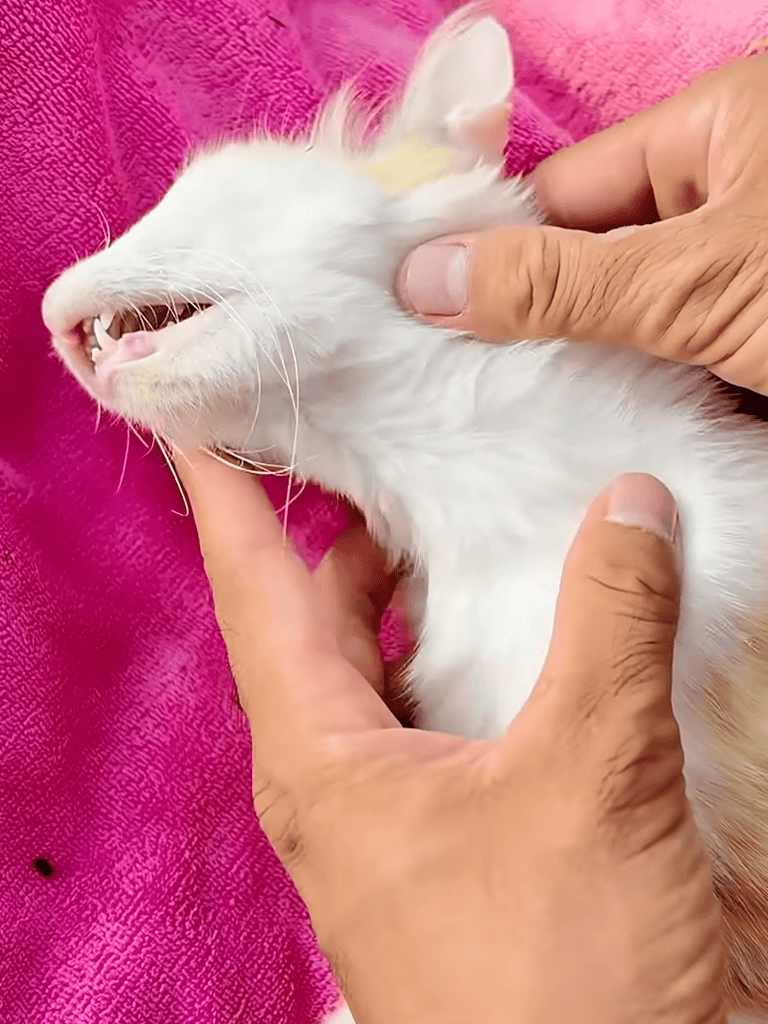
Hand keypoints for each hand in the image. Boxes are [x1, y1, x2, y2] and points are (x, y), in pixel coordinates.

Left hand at [176, 451, 724, 1023]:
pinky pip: (430, 715)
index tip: (199, 420)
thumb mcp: (590, 777)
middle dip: (338, 532)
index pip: (252, 590)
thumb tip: (630, 507)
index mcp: (321, 761)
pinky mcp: (451, 838)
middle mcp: (340, 782)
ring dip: (404, 595)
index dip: (226, 498)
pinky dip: (454, 654)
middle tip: (374, 446)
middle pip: (316, 620)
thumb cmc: (561, 983)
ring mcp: (394, 814)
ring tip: (448, 519)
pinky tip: (506, 625)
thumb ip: (611, 627)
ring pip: (377, 668)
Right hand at [397, 48, 767, 394]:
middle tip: (455, 385)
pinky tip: (576, 434)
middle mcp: (723, 194)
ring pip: (626, 320)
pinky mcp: (747, 342)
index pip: (565, 188)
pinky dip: (630, 401)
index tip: (423, 312)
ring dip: (581, 375)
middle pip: (589, 256)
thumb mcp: (697, 277)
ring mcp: (737, 272)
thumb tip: (424, 281)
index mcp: (718, 129)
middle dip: (535, 323)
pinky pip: (668, 367)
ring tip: (502, 419)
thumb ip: (564, 281)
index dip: (492, 247)